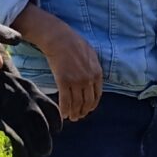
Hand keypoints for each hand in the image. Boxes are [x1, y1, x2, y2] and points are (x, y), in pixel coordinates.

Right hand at [0, 66, 62, 156]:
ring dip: (34, 153)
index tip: (52, 133)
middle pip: (46, 130)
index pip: (53, 111)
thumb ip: (11, 94)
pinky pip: (19, 145)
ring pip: (36, 139)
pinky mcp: (5, 122)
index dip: (55, 125)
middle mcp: (30, 103)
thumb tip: (4, 100)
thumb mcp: (7, 81)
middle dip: (44, 144)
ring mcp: (18, 113)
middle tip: (40, 153)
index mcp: (32, 91)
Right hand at [18, 4, 102, 120]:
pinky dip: (64, 109)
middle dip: (83, 112)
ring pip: (77, 103)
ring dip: (74, 113)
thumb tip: (94, 79)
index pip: (97, 95)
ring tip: (71, 117)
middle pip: (88, 102)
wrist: (59, 38)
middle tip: (78, 117)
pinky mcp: (64, 81)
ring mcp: (76, 81)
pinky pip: (65, 100)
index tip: (87, 110)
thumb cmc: (74, 43)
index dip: (92, 105)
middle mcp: (88, 79)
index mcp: (97, 73)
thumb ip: (94, 68)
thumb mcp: (91, 54)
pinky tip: (62, 114)